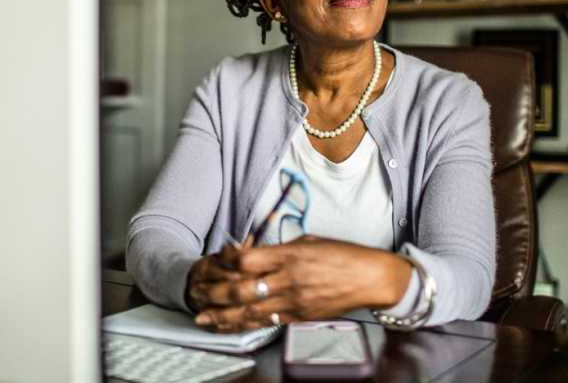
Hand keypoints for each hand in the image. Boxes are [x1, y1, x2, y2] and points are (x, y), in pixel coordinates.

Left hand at [193, 235, 411, 332]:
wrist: (370, 278)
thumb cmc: (343, 255)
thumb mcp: (309, 241)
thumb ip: (280, 248)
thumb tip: (256, 252)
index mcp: (289, 255)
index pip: (246, 259)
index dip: (225, 260)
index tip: (215, 258)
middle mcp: (288, 279)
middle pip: (241, 288)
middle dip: (214, 292)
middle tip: (197, 293)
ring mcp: (293, 301)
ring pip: (249, 311)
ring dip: (222, 316)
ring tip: (202, 318)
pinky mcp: (299, 316)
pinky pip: (266, 323)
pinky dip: (244, 326)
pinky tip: (229, 327)